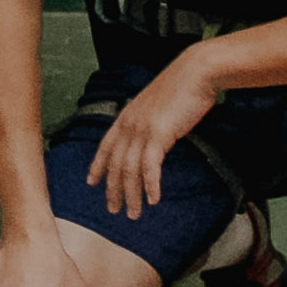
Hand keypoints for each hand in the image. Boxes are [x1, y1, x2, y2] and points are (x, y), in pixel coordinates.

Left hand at [81, 51, 219, 219]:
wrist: (195, 73)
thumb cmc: (181, 88)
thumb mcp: (157, 107)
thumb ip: (149, 122)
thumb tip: (152, 138)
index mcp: (126, 116)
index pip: (105, 146)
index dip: (97, 165)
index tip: (91, 181)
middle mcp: (129, 124)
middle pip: (115, 164)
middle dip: (113, 189)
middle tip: (114, 210)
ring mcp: (142, 129)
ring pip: (130, 169)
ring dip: (132, 195)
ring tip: (134, 213)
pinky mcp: (159, 134)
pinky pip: (150, 166)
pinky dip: (150, 185)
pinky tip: (153, 200)